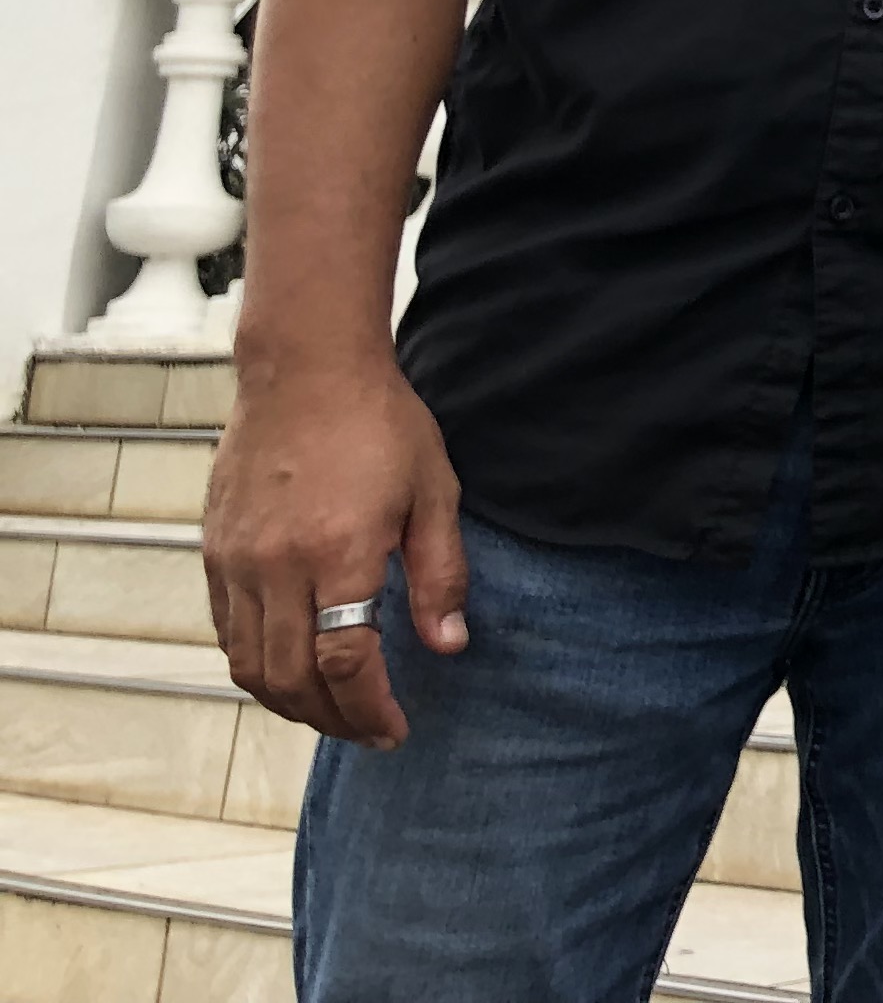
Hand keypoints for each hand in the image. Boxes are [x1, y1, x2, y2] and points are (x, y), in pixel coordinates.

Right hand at [203, 353, 467, 749]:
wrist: (304, 369)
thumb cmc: (380, 422)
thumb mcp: (433, 492)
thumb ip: (440, 574)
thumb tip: (449, 644)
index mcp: (339, 552)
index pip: (346, 664)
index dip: (372, 709)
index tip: (396, 729)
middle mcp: (277, 565)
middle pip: (291, 679)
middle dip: (332, 720)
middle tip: (368, 732)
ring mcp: (237, 560)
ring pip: (249, 665)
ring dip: (289, 703)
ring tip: (331, 712)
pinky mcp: (214, 551)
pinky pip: (226, 632)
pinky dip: (254, 666)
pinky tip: (288, 670)